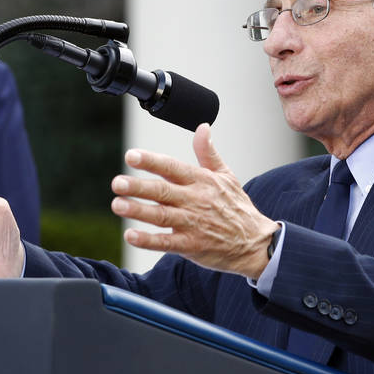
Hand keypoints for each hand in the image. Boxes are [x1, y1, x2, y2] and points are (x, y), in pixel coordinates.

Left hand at [110, 123, 278, 278]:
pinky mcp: (191, 246)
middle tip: (117, 183)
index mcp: (201, 181)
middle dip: (138, 186)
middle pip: (163, 191)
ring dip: (138, 210)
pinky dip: (148, 240)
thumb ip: (208, 153)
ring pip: (162, 216)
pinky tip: (131, 235)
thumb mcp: (227, 175)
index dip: (151, 161)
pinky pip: (166, 243)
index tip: (131, 156)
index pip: (173, 167)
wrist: (256, 243)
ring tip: (118, 204)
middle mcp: (195, 200)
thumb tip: (202, 127)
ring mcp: (193, 224)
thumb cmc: (238, 208)